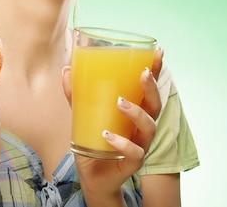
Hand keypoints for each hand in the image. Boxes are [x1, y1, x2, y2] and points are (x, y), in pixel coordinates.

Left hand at [61, 47, 163, 202]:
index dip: (156, 70)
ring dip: (137, 113)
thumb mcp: (83, 114)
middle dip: (152, 88)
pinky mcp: (132, 162)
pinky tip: (108, 135)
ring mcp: (139, 144)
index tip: (159, 51)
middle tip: (143, 74)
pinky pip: (134, 152)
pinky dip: (122, 142)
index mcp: (134, 110)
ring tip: (120, 102)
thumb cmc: (94, 141)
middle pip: (155, 104)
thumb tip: (67, 70)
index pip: (148, 88)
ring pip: (149, 127)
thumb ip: (77, 94)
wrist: (92, 176)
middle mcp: (141, 126)